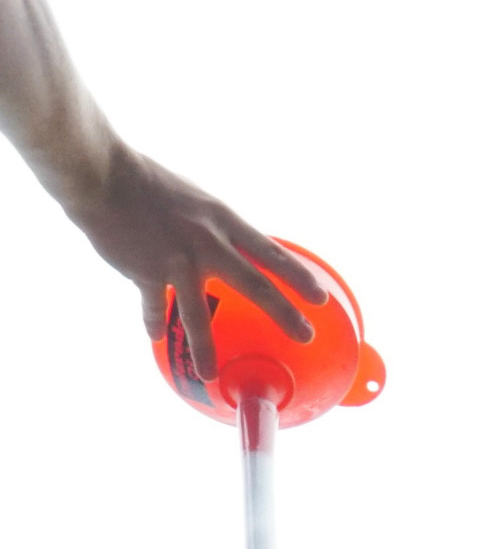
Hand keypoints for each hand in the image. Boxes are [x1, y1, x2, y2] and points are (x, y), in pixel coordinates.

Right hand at [61, 141, 327, 378]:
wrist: (101, 174)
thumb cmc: (150, 186)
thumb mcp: (196, 203)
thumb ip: (217, 232)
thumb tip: (233, 256)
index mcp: (222, 220)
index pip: (270, 251)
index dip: (297, 276)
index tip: (320, 298)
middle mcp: (206, 241)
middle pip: (254, 283)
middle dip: (284, 312)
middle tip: (306, 335)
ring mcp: (176, 259)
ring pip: (195, 313)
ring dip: (204, 348)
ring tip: (211, 374)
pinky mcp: (144, 270)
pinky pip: (153, 306)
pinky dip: (153, 321)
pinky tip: (156, 337)